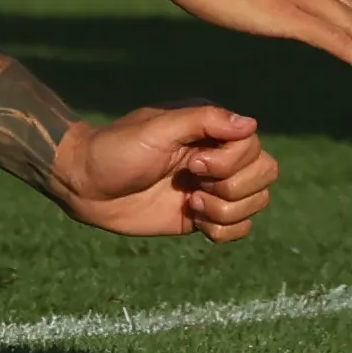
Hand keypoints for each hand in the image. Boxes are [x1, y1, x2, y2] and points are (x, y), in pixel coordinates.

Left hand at [49, 103, 279, 238]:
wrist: (86, 186)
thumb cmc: (118, 149)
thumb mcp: (158, 128)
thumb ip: (204, 121)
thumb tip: (251, 123)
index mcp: (212, 130)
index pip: (254, 147)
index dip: (230, 162)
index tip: (192, 164)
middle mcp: (219, 157)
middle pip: (265, 174)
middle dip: (232, 187)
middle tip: (193, 184)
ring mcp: (212, 188)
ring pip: (255, 204)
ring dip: (225, 211)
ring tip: (190, 204)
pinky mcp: (202, 217)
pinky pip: (239, 229)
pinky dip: (222, 231)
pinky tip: (193, 220)